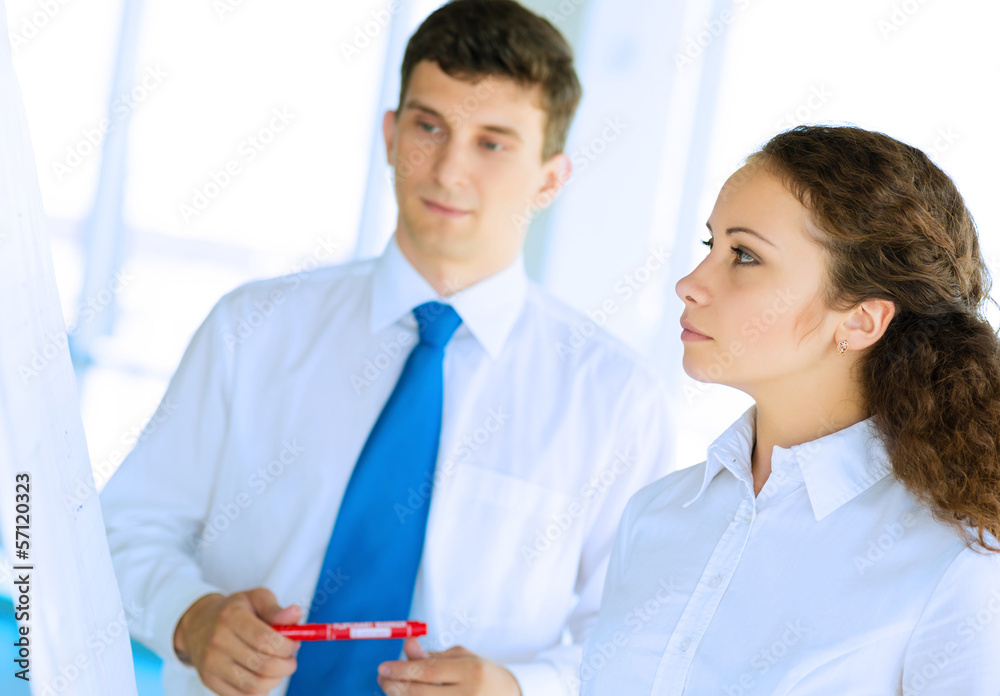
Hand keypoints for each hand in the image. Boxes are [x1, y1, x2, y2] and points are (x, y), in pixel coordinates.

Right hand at [173, 587, 302, 695]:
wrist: (198, 623)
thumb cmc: (234, 610)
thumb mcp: (255, 599)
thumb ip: (275, 608)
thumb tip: (296, 614)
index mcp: (232, 617)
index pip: (266, 640)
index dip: (288, 647)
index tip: (295, 645)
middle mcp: (218, 641)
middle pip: (263, 665)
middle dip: (286, 666)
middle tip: (291, 660)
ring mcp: (211, 664)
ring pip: (254, 685)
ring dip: (275, 680)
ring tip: (278, 668)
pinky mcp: (209, 680)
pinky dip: (260, 691)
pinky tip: (263, 678)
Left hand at [377, 638, 522, 695]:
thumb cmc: (482, 675)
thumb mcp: (461, 658)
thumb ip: (432, 654)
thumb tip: (407, 645)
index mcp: (471, 671)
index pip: (428, 671)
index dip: (402, 670)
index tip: (382, 667)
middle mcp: (468, 695)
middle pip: (421, 694)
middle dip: (395, 686)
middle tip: (382, 678)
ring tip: (391, 688)